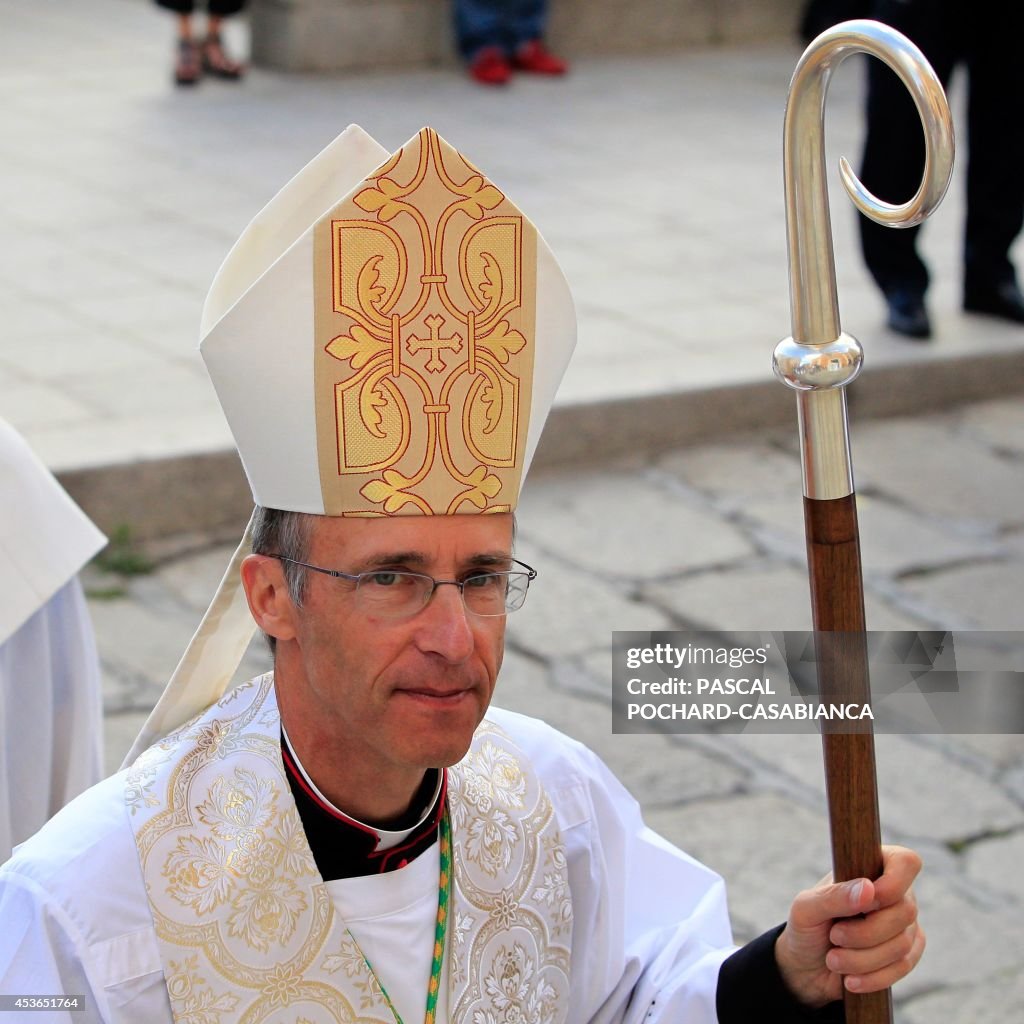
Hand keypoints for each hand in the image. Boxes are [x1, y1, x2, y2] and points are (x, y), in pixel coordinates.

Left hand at [774, 845, 925, 1007]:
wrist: (807, 967)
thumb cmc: (806, 927)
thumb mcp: (807, 908)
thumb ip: (834, 896)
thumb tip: (869, 889)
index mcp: (870, 868)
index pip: (906, 862)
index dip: (893, 883)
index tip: (866, 902)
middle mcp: (894, 894)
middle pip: (905, 910)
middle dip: (865, 932)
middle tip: (834, 936)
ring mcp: (904, 925)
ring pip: (903, 943)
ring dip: (863, 958)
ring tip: (834, 959)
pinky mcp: (905, 954)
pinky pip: (903, 967)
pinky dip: (874, 976)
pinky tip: (851, 980)